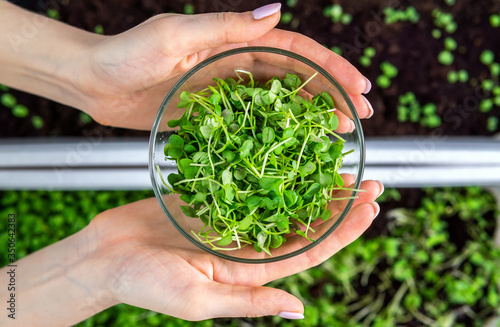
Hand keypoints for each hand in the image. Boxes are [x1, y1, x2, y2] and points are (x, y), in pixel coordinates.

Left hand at [68, 4, 371, 129]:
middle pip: (296, 78)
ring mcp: (227, 90)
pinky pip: (253, 123)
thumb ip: (225, 27)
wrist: (95, 82)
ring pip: (279, 103)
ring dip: (310, 117)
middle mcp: (235, 63)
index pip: (294, 52)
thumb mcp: (175, 36)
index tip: (359, 87)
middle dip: (331, 95)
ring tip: (337, 135)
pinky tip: (293, 148)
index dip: (330, 68)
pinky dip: (276, 133)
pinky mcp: (215, 114)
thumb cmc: (126, 55)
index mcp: (233, 41)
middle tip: (360, 118)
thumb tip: (277, 11)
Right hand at [85, 179, 382, 320]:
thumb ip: (249, 300)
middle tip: (368, 178)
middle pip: (303, 222)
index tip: (370, 206)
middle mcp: (247, 245)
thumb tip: (299, 309)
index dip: (342, 229)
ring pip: (281, 200)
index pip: (310, 249)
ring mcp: (231, 220)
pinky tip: (288, 152)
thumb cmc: (144, 283)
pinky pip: (248, 183)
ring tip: (337, 162)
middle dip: (337, 203)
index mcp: (250, 270)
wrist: (104, 257)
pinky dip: (270, 169)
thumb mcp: (198, 300)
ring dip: (311, 183)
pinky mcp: (212, 200)